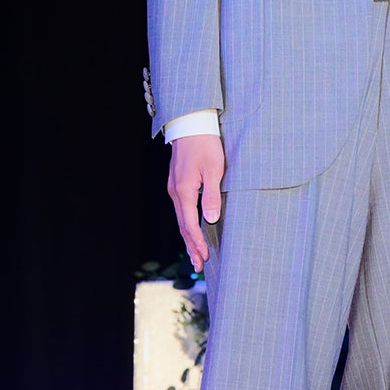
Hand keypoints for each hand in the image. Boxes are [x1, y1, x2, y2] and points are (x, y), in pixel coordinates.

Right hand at [166, 134, 224, 267]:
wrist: (191, 123)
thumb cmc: (206, 144)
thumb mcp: (215, 169)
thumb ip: (212, 196)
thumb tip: (210, 220)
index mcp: (184, 191)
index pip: (190, 225)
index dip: (198, 243)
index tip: (205, 257)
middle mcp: (175, 192)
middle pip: (182, 226)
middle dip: (191, 246)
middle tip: (199, 266)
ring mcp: (174, 187)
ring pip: (181, 219)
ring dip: (188, 237)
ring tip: (196, 254)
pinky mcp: (177, 183)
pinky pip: (181, 209)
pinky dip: (186, 224)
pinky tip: (192, 230)